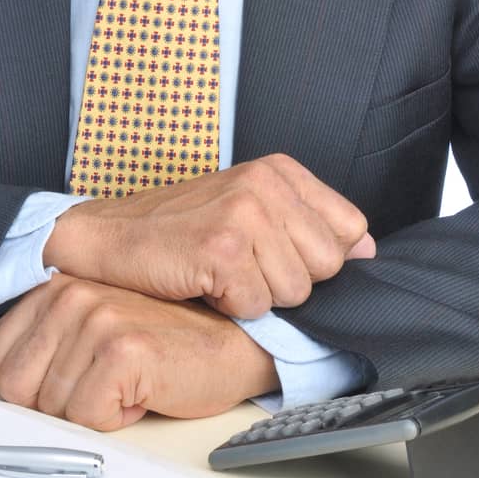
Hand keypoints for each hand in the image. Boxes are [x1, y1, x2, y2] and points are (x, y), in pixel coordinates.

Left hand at [0, 274, 279, 430]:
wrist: (233, 342)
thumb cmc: (166, 342)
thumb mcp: (91, 333)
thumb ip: (43, 345)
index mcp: (54, 285)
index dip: (31, 389)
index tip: (72, 379)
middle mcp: (69, 293)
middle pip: (17, 390)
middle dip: (58, 404)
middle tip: (106, 382)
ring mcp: (95, 317)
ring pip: (53, 409)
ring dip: (94, 410)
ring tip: (129, 382)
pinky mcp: (122, 349)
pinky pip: (88, 418)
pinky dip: (117, 419)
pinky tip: (144, 391)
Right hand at [44, 153, 375, 319]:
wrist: (110, 237)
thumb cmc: (180, 230)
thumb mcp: (252, 210)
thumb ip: (309, 224)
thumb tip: (368, 248)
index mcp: (281, 170)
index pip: (351, 230)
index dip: (320, 259)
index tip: (278, 257)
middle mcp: (267, 183)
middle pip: (328, 266)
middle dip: (289, 281)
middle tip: (243, 266)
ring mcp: (246, 213)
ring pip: (296, 292)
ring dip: (258, 297)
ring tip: (221, 272)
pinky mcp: (223, 247)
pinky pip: (257, 306)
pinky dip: (231, 307)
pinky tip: (204, 282)